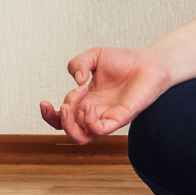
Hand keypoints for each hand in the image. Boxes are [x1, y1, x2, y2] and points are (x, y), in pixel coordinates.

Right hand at [38, 46, 173, 143]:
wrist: (150, 62)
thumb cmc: (125, 61)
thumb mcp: (94, 56)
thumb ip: (78, 63)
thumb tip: (76, 82)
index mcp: (85, 100)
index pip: (61, 119)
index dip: (48, 115)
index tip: (44, 101)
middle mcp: (93, 112)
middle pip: (66, 131)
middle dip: (58, 117)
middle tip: (70, 97)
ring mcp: (106, 118)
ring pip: (79, 138)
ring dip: (70, 123)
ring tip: (77, 103)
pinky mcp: (119, 120)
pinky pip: (98, 131)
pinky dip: (88, 120)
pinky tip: (90, 104)